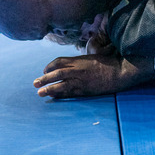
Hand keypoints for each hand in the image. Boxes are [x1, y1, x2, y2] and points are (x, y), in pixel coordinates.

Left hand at [34, 53, 150, 98]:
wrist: (119, 72)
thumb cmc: (108, 63)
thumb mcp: (93, 57)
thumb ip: (81, 61)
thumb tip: (72, 64)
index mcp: (80, 60)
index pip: (59, 62)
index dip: (50, 66)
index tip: (45, 70)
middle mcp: (78, 70)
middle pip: (57, 73)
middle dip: (44, 78)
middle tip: (35, 83)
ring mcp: (81, 80)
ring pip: (60, 84)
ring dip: (49, 89)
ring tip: (39, 93)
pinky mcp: (85, 90)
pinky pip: (69, 93)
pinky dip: (60, 95)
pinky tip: (54, 97)